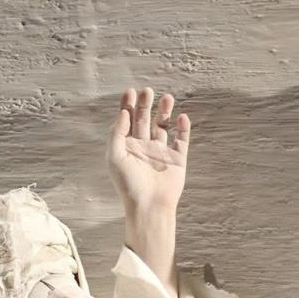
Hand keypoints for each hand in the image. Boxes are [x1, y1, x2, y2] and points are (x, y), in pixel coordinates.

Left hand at [109, 87, 189, 294]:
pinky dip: (183, 128)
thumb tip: (123, 112)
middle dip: (146, 105)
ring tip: (167, 97)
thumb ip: (117, 133)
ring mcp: (161, 152)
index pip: (127, 121)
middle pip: (145, 120)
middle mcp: (144, 147)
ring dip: (165, 112)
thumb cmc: (129, 185)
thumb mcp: (115, 157)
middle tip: (148, 91)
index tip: (130, 91)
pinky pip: (182, 140)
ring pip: (164, 126)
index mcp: (127, 147)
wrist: (150, 206)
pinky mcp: (177, 160)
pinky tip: (182, 117)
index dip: (128, 105)